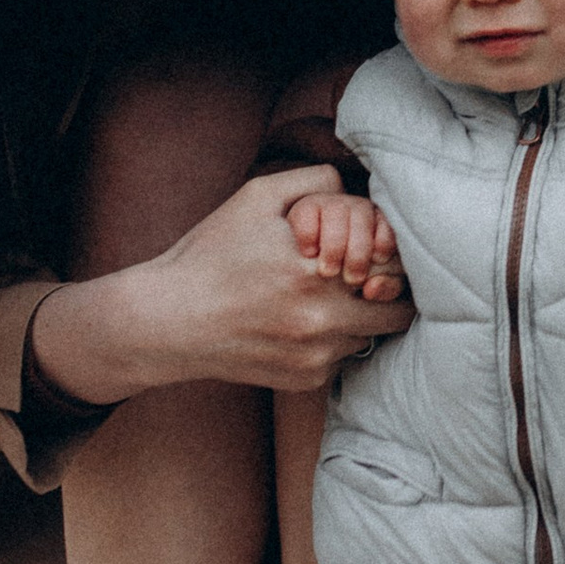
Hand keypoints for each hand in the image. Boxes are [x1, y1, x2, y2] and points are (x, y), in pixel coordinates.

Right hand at [35, 168, 416, 404]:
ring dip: (358, 318)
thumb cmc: (212, 254)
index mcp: (315, 270)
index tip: (372, 252)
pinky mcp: (306, 380)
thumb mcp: (257, 198)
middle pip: (395, 309)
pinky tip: (298, 324)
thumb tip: (359, 192)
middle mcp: (321, 319)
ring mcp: (315, 355)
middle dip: (385, 291)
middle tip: (362, 278)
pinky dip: (332, 342)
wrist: (168, 320)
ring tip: (320, 299)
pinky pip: (342, 359)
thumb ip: (317, 183)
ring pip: (370, 335)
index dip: (388, 257)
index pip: (393, 267)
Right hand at [289, 184, 408, 302]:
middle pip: (362, 218)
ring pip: (336, 213)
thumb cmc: (352, 269)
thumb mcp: (376, 278)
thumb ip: (386, 287)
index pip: (387, 226)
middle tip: (351, 279)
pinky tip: (310, 253)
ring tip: (328, 272)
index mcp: (380, 221)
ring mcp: (331, 204)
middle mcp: (358, 207)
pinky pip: (308, 215)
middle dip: (358, 253)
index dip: (383, 244)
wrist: (316, 256)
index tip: (377, 262)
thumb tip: (371, 289)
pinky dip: (308, 235)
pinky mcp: (305, 208)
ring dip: (333, 246)